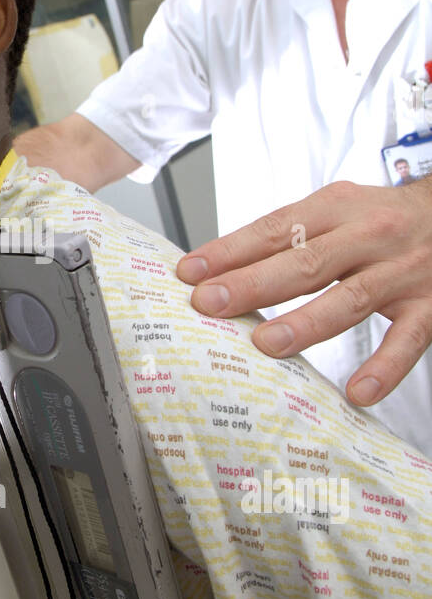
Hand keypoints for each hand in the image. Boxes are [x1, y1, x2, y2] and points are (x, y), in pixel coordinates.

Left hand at [175, 177, 431, 405]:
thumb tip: (219, 270)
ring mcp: (402, 271)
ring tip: (267, 344)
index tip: (191, 272)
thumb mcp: (338, 212)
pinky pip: (408, 339)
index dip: (232, 250)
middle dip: (253, 283)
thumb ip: (290, 239)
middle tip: (210, 304)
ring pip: (352, 298)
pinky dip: (385, 366)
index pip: (277, 228)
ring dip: (307, 322)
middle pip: (306, 261)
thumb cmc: (384, 221)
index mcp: (338, 207)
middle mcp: (369, 235)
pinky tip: (359, 391)